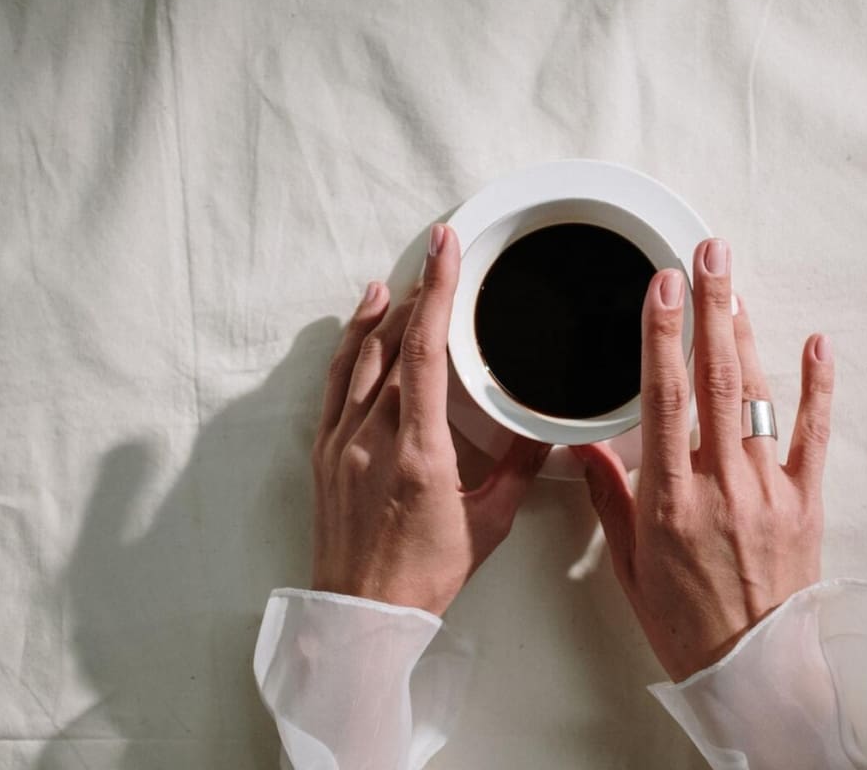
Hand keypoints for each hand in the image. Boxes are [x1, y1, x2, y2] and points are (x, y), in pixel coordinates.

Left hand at [310, 223, 550, 615]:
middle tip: (436, 258)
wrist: (362, 615)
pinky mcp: (323, 454)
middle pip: (393, 345)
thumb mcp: (489, 522)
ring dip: (381, 316)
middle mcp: (372, 439)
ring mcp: (341, 444)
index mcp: (419, 453)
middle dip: (418, 295)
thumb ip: (517, 469)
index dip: (435, 292)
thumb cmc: (424, 576)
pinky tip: (361, 329)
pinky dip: (348, 349)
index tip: (444, 250)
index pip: (425, 352)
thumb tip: (543, 431)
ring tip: (399, 281)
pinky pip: (334, 386)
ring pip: (359, 360)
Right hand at [571, 238, 834, 680]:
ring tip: (735, 285)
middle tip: (708, 254)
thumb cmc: (687, 623)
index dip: (663, 337)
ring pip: (759, 398)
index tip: (661, 287)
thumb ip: (610, 500)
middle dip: (711, 309)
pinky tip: (818, 344)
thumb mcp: (629, 566)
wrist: (754, 671)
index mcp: (671, 502)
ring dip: (747, 335)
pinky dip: (818, 388)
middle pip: (717, 381)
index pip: (665, 401)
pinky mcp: (806, 502)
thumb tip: (587, 449)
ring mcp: (769, 491)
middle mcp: (722, 487)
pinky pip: (815, 435)